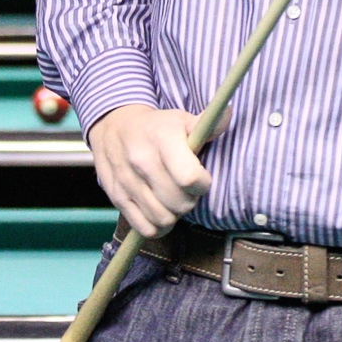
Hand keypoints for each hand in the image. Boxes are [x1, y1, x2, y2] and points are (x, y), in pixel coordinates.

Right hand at [88, 104, 210, 236]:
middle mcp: (141, 160)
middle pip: (179, 203)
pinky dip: (157, 226)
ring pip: (163, 219)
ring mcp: (126, 181)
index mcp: (162, 138)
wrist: (112, 126)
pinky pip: (145, 228)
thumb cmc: (155, 127)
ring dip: (174, 214)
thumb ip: (206, 124)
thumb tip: (228, 113)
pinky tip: (160, 211)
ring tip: (173, 199)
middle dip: (190, 200)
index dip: (202, 184)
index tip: (202, 178)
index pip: (189, 178)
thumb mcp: (180, 119)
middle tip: (187, 189)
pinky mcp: (117, 197)